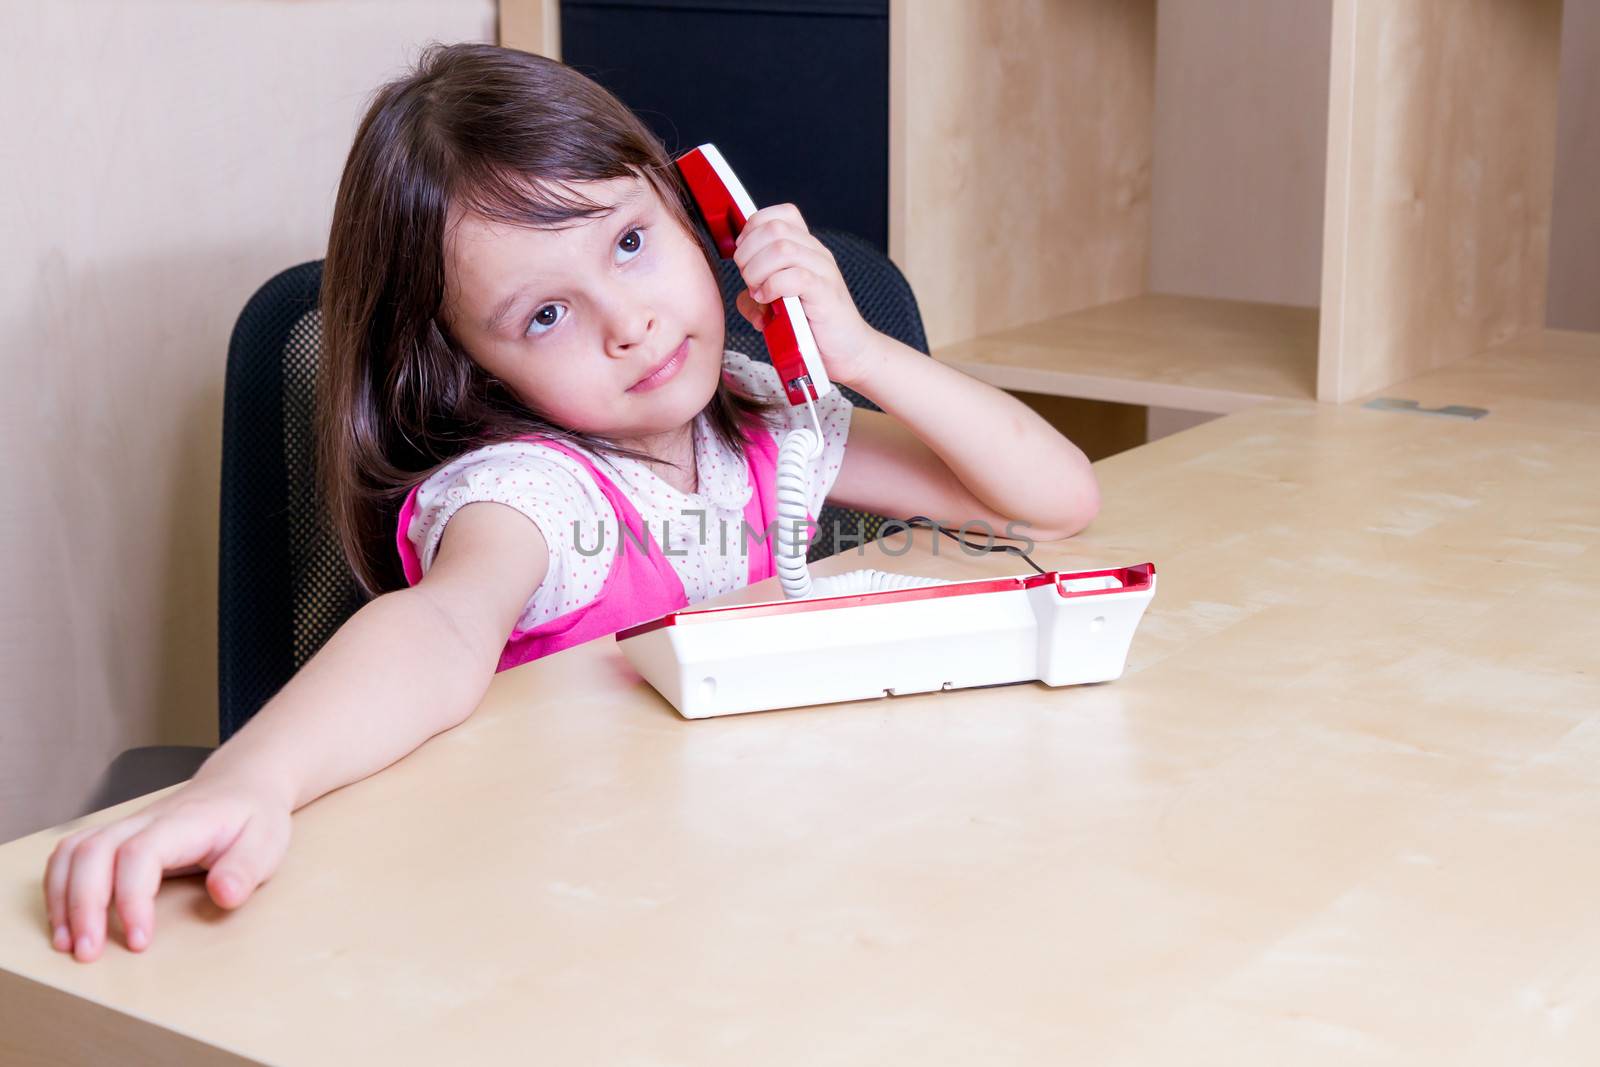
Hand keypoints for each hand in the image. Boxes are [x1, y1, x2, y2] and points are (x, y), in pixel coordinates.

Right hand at [42, 775, 292, 961]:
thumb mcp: (267, 842)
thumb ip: (245, 868)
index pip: (140, 853)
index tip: (139, 941)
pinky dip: (58, 888)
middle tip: (88, 954)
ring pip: (74, 852)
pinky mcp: (116, 837)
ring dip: (62, 899)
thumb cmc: (253, 818)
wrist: (243, 786)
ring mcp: (127, 827)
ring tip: (67, 944)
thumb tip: (224, 895)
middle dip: (83, 906)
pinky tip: (65, 922)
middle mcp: (146, 821)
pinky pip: (71, 855)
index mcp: (184, 822)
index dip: (131, 898)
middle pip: (94, 852)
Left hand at [732, 204, 881, 385]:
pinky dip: (771, 287)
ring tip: (757, 290)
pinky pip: (794, 276)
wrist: (850, 351)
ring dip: (757, 269)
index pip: (781, 214)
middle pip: (774, 228)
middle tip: (747, 277)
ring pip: (782, 248)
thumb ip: (758, 297)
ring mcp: (823, 271)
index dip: (754, 227)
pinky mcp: (825, 293)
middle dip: (748, 251)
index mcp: (806, 250)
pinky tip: (768, 300)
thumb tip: (744, 297)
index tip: (744, 253)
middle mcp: (816, 254)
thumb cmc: (815, 328)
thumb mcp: (779, 308)